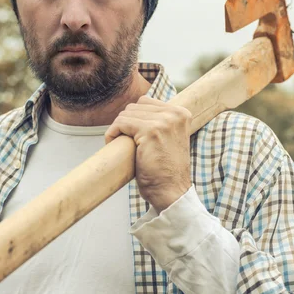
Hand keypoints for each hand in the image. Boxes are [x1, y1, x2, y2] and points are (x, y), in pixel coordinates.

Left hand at [105, 96, 191, 211]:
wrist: (171, 192)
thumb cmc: (165, 170)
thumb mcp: (168, 138)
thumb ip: (159, 121)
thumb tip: (135, 109)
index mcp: (181, 113)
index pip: (146, 102)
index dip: (133, 117)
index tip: (131, 134)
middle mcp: (175, 114)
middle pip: (135, 106)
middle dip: (125, 122)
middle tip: (123, 141)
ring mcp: (164, 121)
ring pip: (126, 114)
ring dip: (118, 128)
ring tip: (121, 144)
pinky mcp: (151, 131)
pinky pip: (121, 123)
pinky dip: (112, 132)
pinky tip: (113, 143)